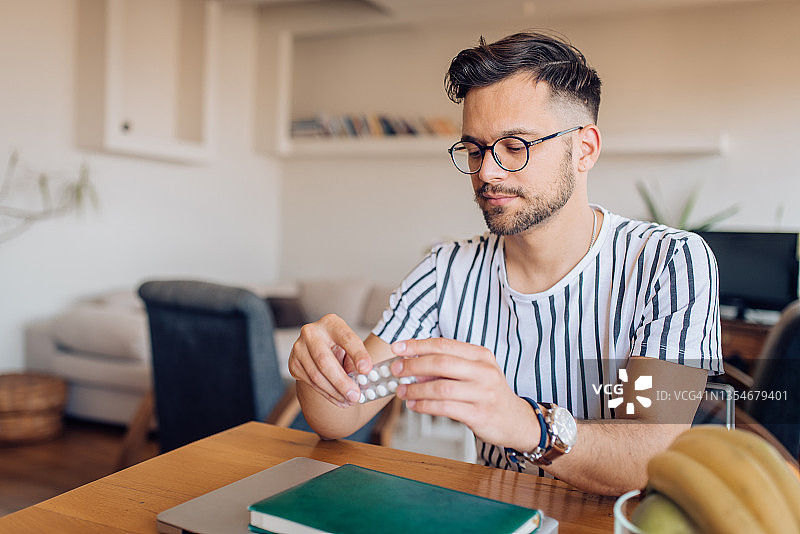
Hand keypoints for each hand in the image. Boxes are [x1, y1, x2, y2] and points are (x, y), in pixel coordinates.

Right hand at [288, 314, 373, 407]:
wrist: (318, 347)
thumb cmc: (338, 346)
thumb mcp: (350, 346)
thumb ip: (356, 359)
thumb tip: (362, 379)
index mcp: (331, 323)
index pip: (346, 338)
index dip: (358, 354)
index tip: (366, 370)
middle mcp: (311, 333)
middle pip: (325, 361)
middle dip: (342, 382)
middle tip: (355, 396)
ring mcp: (299, 348)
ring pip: (316, 376)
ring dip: (334, 392)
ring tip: (349, 400)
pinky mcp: (293, 363)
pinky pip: (310, 383)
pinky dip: (326, 394)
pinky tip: (338, 399)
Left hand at [390, 338, 540, 450]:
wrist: (516, 421)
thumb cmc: (490, 394)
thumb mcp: (474, 373)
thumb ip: (447, 367)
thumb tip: (414, 365)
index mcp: (481, 356)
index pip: (444, 345)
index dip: (418, 345)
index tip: (398, 347)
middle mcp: (484, 371)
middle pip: (441, 363)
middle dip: (413, 365)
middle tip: (396, 370)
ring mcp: (484, 393)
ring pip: (440, 387)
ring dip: (416, 388)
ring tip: (402, 391)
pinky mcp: (479, 414)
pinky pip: (445, 408)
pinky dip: (425, 406)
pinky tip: (415, 404)